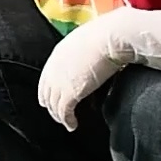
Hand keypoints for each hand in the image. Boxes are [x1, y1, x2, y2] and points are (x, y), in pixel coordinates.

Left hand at [36, 8, 160, 130]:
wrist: (114, 36)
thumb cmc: (110, 35)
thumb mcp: (91, 41)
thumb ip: (86, 52)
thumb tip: (96, 58)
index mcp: (59, 54)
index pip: (47, 78)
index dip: (51, 90)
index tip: (57, 98)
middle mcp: (54, 68)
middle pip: (46, 93)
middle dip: (53, 105)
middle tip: (61, 114)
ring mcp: (60, 81)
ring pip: (53, 106)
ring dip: (60, 116)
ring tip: (69, 123)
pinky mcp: (69, 93)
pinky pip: (64, 112)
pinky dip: (68, 121)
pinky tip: (73, 125)